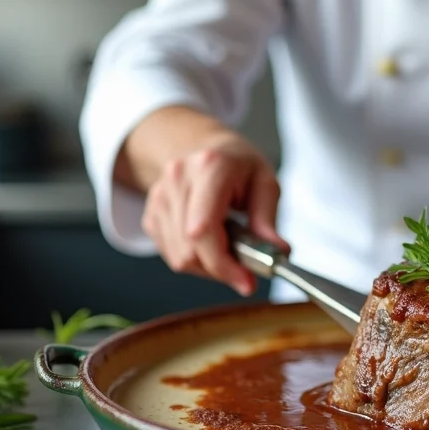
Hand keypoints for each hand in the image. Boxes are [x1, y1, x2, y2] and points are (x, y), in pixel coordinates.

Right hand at [140, 130, 288, 295]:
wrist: (206, 148)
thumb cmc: (239, 166)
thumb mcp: (265, 183)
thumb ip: (267, 220)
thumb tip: (277, 253)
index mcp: (210, 167)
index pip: (203, 228)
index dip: (223, 263)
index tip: (247, 281)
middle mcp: (178, 178)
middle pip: (190, 248)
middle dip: (221, 270)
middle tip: (245, 273)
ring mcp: (159, 196)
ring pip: (179, 257)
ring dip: (208, 268)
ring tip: (229, 252)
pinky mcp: (151, 213)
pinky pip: (170, 254)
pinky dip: (193, 261)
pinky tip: (210, 245)